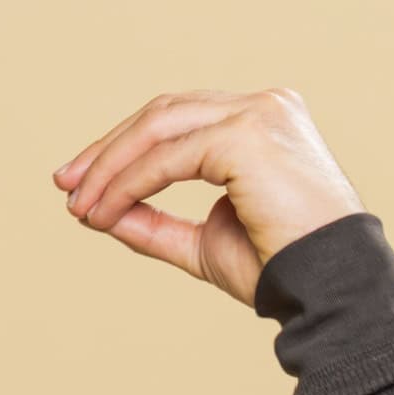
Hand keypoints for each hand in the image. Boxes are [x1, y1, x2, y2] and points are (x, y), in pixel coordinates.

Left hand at [49, 88, 366, 308]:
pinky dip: (127, 184)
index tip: (79, 183)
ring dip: (109, 166)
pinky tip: (105, 213)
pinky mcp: (247, 135)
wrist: (328, 288)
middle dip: (106, 150)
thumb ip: (150, 221)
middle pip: (162, 114)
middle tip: (65, 185)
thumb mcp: (200, 241)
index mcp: (262, 120)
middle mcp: (264, 105)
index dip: (122, 148)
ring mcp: (259, 114)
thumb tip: (93, 211)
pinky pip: (166, 158)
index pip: (177, 118)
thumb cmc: (278, 267)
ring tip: (80, 205)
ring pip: (157, 127)